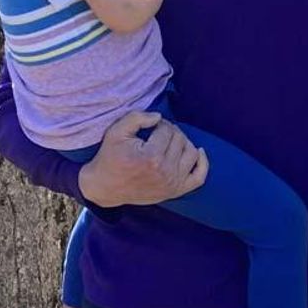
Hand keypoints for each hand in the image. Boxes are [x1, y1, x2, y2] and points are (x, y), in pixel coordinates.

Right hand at [77, 110, 205, 207]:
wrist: (104, 187)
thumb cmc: (109, 158)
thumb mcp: (115, 132)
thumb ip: (136, 118)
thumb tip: (159, 117)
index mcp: (150, 157)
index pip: (167, 130)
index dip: (160, 124)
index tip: (152, 126)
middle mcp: (164, 171)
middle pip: (180, 140)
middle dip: (171, 131)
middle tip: (160, 132)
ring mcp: (172, 183)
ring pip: (192, 153)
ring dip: (184, 142)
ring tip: (171, 140)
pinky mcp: (175, 191)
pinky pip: (200, 177)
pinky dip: (203, 163)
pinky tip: (198, 152)